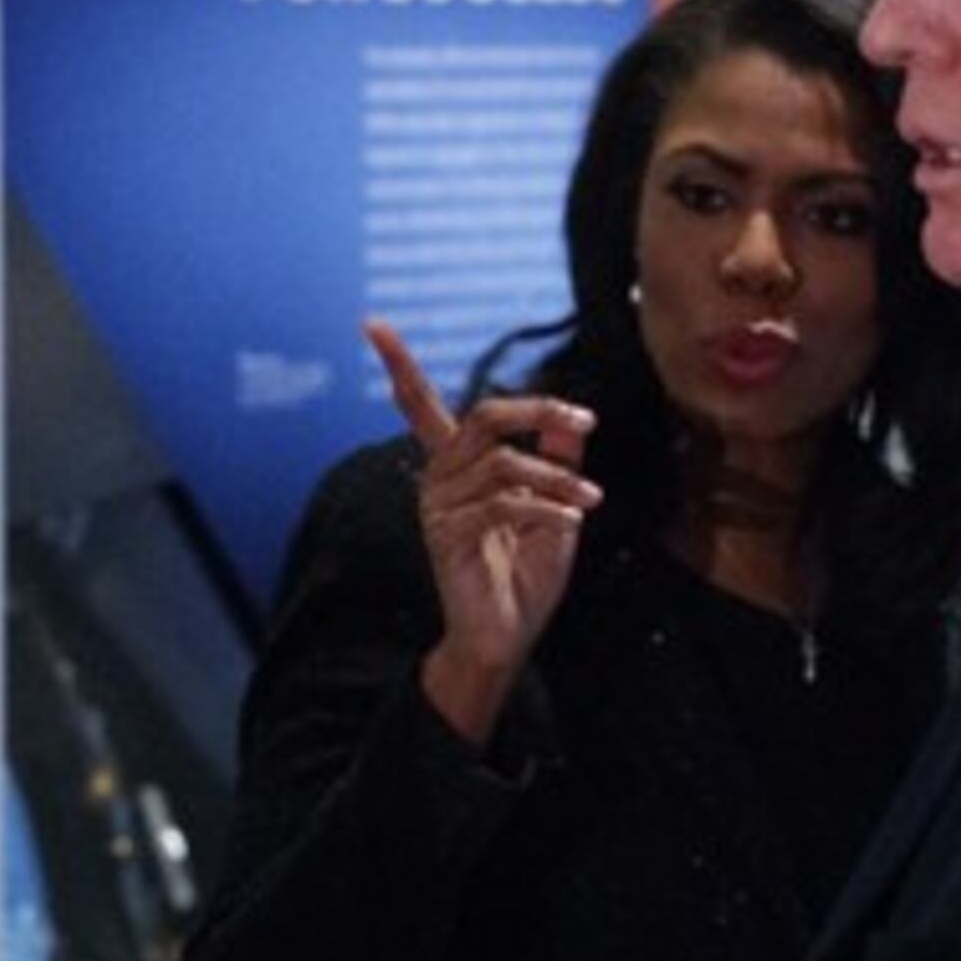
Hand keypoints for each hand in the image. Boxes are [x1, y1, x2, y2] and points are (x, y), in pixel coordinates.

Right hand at [364, 318, 597, 742]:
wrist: (507, 638)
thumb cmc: (525, 575)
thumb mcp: (555, 509)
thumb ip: (559, 462)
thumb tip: (573, 418)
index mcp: (457, 466)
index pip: (420, 406)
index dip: (398, 364)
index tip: (371, 322)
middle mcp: (438, 478)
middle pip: (484, 416)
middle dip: (538, 410)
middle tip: (584, 419)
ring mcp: (437, 507)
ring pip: (502, 463)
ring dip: (556, 480)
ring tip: (589, 502)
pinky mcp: (447, 537)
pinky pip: (502, 504)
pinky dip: (546, 511)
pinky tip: (570, 525)